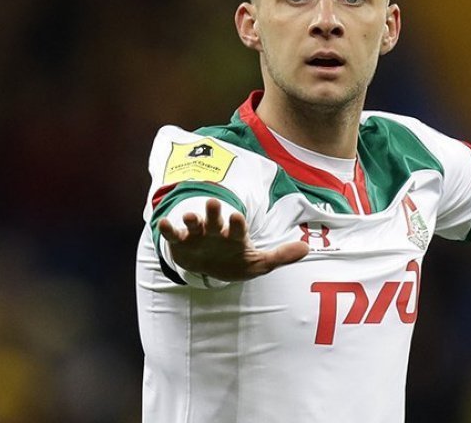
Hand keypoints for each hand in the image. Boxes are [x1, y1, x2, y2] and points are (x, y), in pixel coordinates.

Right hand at [157, 198, 308, 280]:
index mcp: (235, 235)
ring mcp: (198, 236)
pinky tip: (164, 224)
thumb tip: (307, 249)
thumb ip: (281, 256)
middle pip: (215, 219)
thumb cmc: (237, 262)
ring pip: (195, 224)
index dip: (237, 222)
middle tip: (214, 201)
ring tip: (190, 215)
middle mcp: (216, 231)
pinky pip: (175, 235)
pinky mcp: (182, 243)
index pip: (238, 227)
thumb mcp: (259, 264)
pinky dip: (169, 229)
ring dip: (192, 219)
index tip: (238, 216)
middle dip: (215, 211)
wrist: (212, 268)